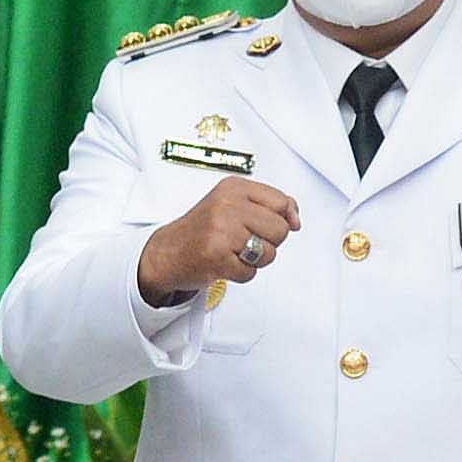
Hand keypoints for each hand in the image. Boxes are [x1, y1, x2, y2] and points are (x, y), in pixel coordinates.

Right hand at [137, 172, 303, 306]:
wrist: (166, 252)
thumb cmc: (202, 229)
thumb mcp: (233, 204)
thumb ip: (268, 205)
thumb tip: (295, 219)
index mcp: (233, 188)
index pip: (281, 201)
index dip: (283, 218)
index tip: (268, 225)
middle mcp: (227, 205)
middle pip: (280, 230)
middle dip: (268, 242)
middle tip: (245, 241)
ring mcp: (221, 230)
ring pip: (268, 253)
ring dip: (255, 260)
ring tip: (234, 252)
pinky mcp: (216, 257)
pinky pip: (250, 272)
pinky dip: (241, 274)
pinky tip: (225, 263)